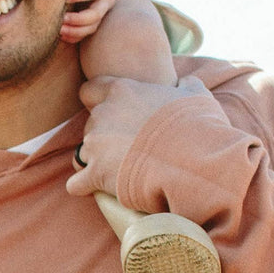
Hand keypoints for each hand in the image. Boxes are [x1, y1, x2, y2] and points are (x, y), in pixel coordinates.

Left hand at [61, 0, 116, 42]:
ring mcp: (102, 12)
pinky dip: (75, 36)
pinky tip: (63, 36)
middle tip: (62, 19)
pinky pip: (87, 33)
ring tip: (59, 30)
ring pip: (92, 26)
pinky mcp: (95, 20)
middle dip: (79, 19)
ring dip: (76, 30)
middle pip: (96, 14)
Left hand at [66, 73, 210, 196]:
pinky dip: (85, 187)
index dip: (100, 102)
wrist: (194, 160)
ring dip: (98, 161)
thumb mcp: (196, 96)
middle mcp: (103, 114)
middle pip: (91, 124)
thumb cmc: (196, 125)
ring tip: (122, 172)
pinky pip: (77, 183)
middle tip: (128, 148)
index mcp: (122, 91)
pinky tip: (99, 190)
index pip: (91, 89)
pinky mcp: (95, 174)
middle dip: (105, 135)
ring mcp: (96, 144)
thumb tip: (187, 82)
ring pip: (84, 152)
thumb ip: (186, 85)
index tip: (117, 114)